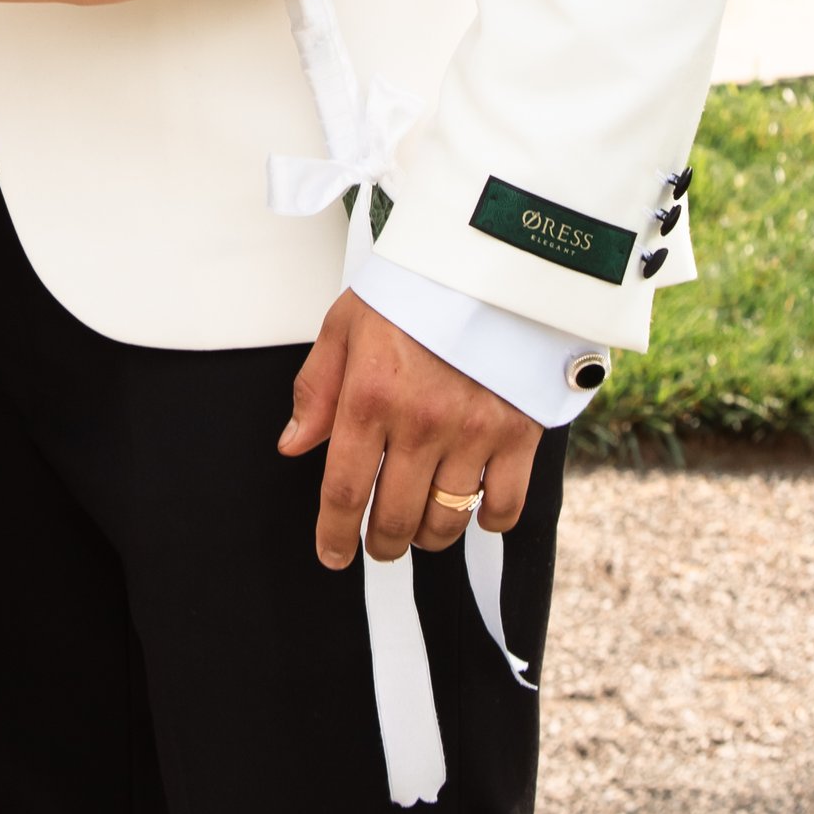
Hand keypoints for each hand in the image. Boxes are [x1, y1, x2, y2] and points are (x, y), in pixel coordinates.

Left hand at [279, 290, 539, 569]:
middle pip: (393, 517)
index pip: (344, 491)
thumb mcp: (347, 324)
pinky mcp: (520, 431)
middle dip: (380, 543)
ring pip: (446, 520)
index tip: (332, 555)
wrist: (494, 258)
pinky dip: (488, 520)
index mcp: (370, 396)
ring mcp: (474, 430)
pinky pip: (505, 504)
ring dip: (428, 536)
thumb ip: (317, 388)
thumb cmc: (415, 288)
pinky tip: (475, 512)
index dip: (334, 535)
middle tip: (377, 543)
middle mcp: (420, 422)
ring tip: (420, 528)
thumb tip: (293, 445)